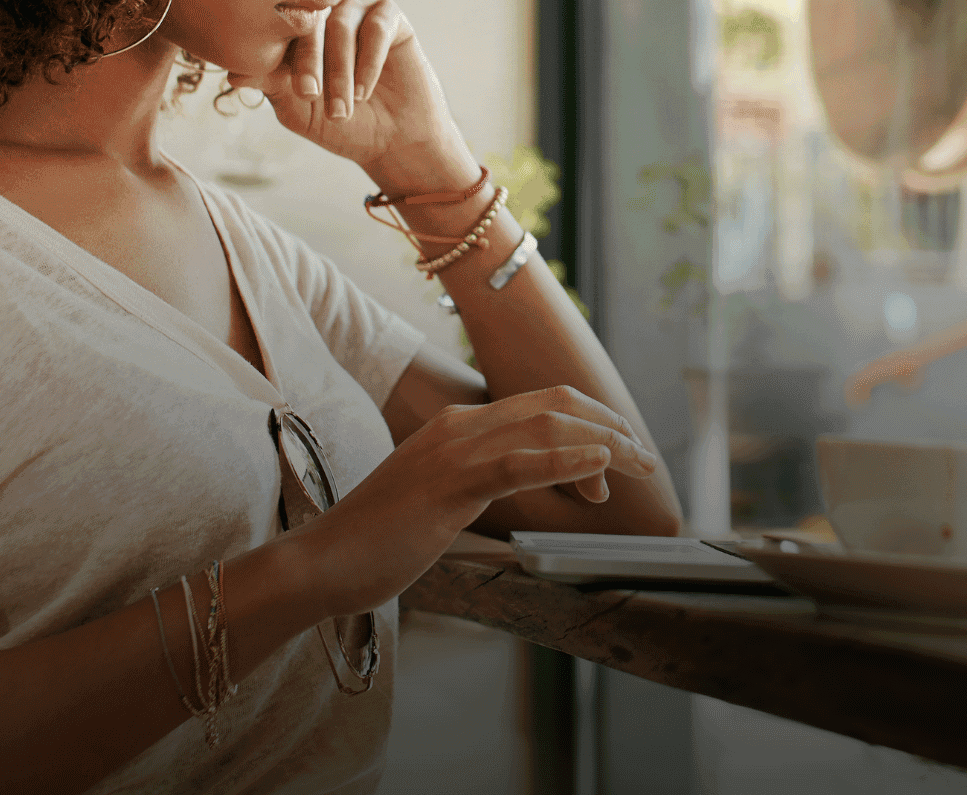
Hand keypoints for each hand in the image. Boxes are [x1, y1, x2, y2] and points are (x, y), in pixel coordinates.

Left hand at [223, 0, 477, 195]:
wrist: (393, 142)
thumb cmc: (342, 126)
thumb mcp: (298, 110)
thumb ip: (270, 85)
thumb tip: (232, 72)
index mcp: (296, 36)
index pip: (279, 29)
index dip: (279, 56)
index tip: (288, 91)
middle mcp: (324, 19)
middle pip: (309, 21)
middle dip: (309, 61)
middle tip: (311, 96)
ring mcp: (357, 14)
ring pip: (342, 23)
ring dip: (340, 68)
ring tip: (344, 106)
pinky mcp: (391, 18)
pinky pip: (377, 24)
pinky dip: (370, 59)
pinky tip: (365, 90)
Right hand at [302, 386, 661, 613]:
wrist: (323, 561)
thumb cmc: (380, 540)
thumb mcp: (443, 501)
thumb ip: (485, 485)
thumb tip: (531, 489)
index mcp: (458, 426)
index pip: (542, 406)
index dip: (590, 424)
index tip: (618, 458)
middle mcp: (460, 427)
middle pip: (555, 407)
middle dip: (608, 427)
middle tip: (643, 459)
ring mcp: (453, 452)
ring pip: (547, 428)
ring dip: (603, 444)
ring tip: (637, 463)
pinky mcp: (449, 486)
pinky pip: (518, 465)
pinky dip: (566, 461)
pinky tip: (598, 468)